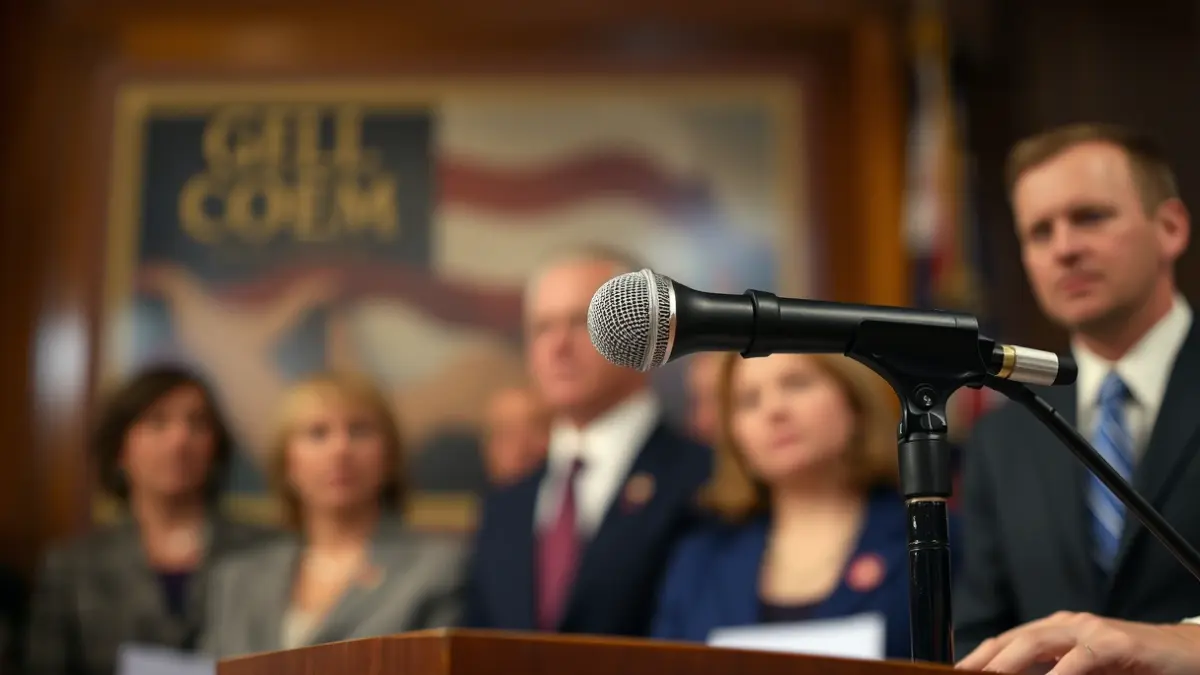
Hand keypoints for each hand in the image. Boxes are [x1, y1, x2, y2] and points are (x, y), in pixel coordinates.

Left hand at [956, 611, 1199, 674]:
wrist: (1186, 656)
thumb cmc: (1133, 668)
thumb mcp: (1084, 673)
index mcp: (1054, 632)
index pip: (1006, 643)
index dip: (978, 658)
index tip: (955, 674)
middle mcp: (1067, 625)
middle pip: (1012, 640)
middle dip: (983, 661)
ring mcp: (1090, 630)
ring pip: (1037, 643)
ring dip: (1008, 664)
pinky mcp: (1116, 643)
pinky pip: (1081, 657)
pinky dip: (1061, 673)